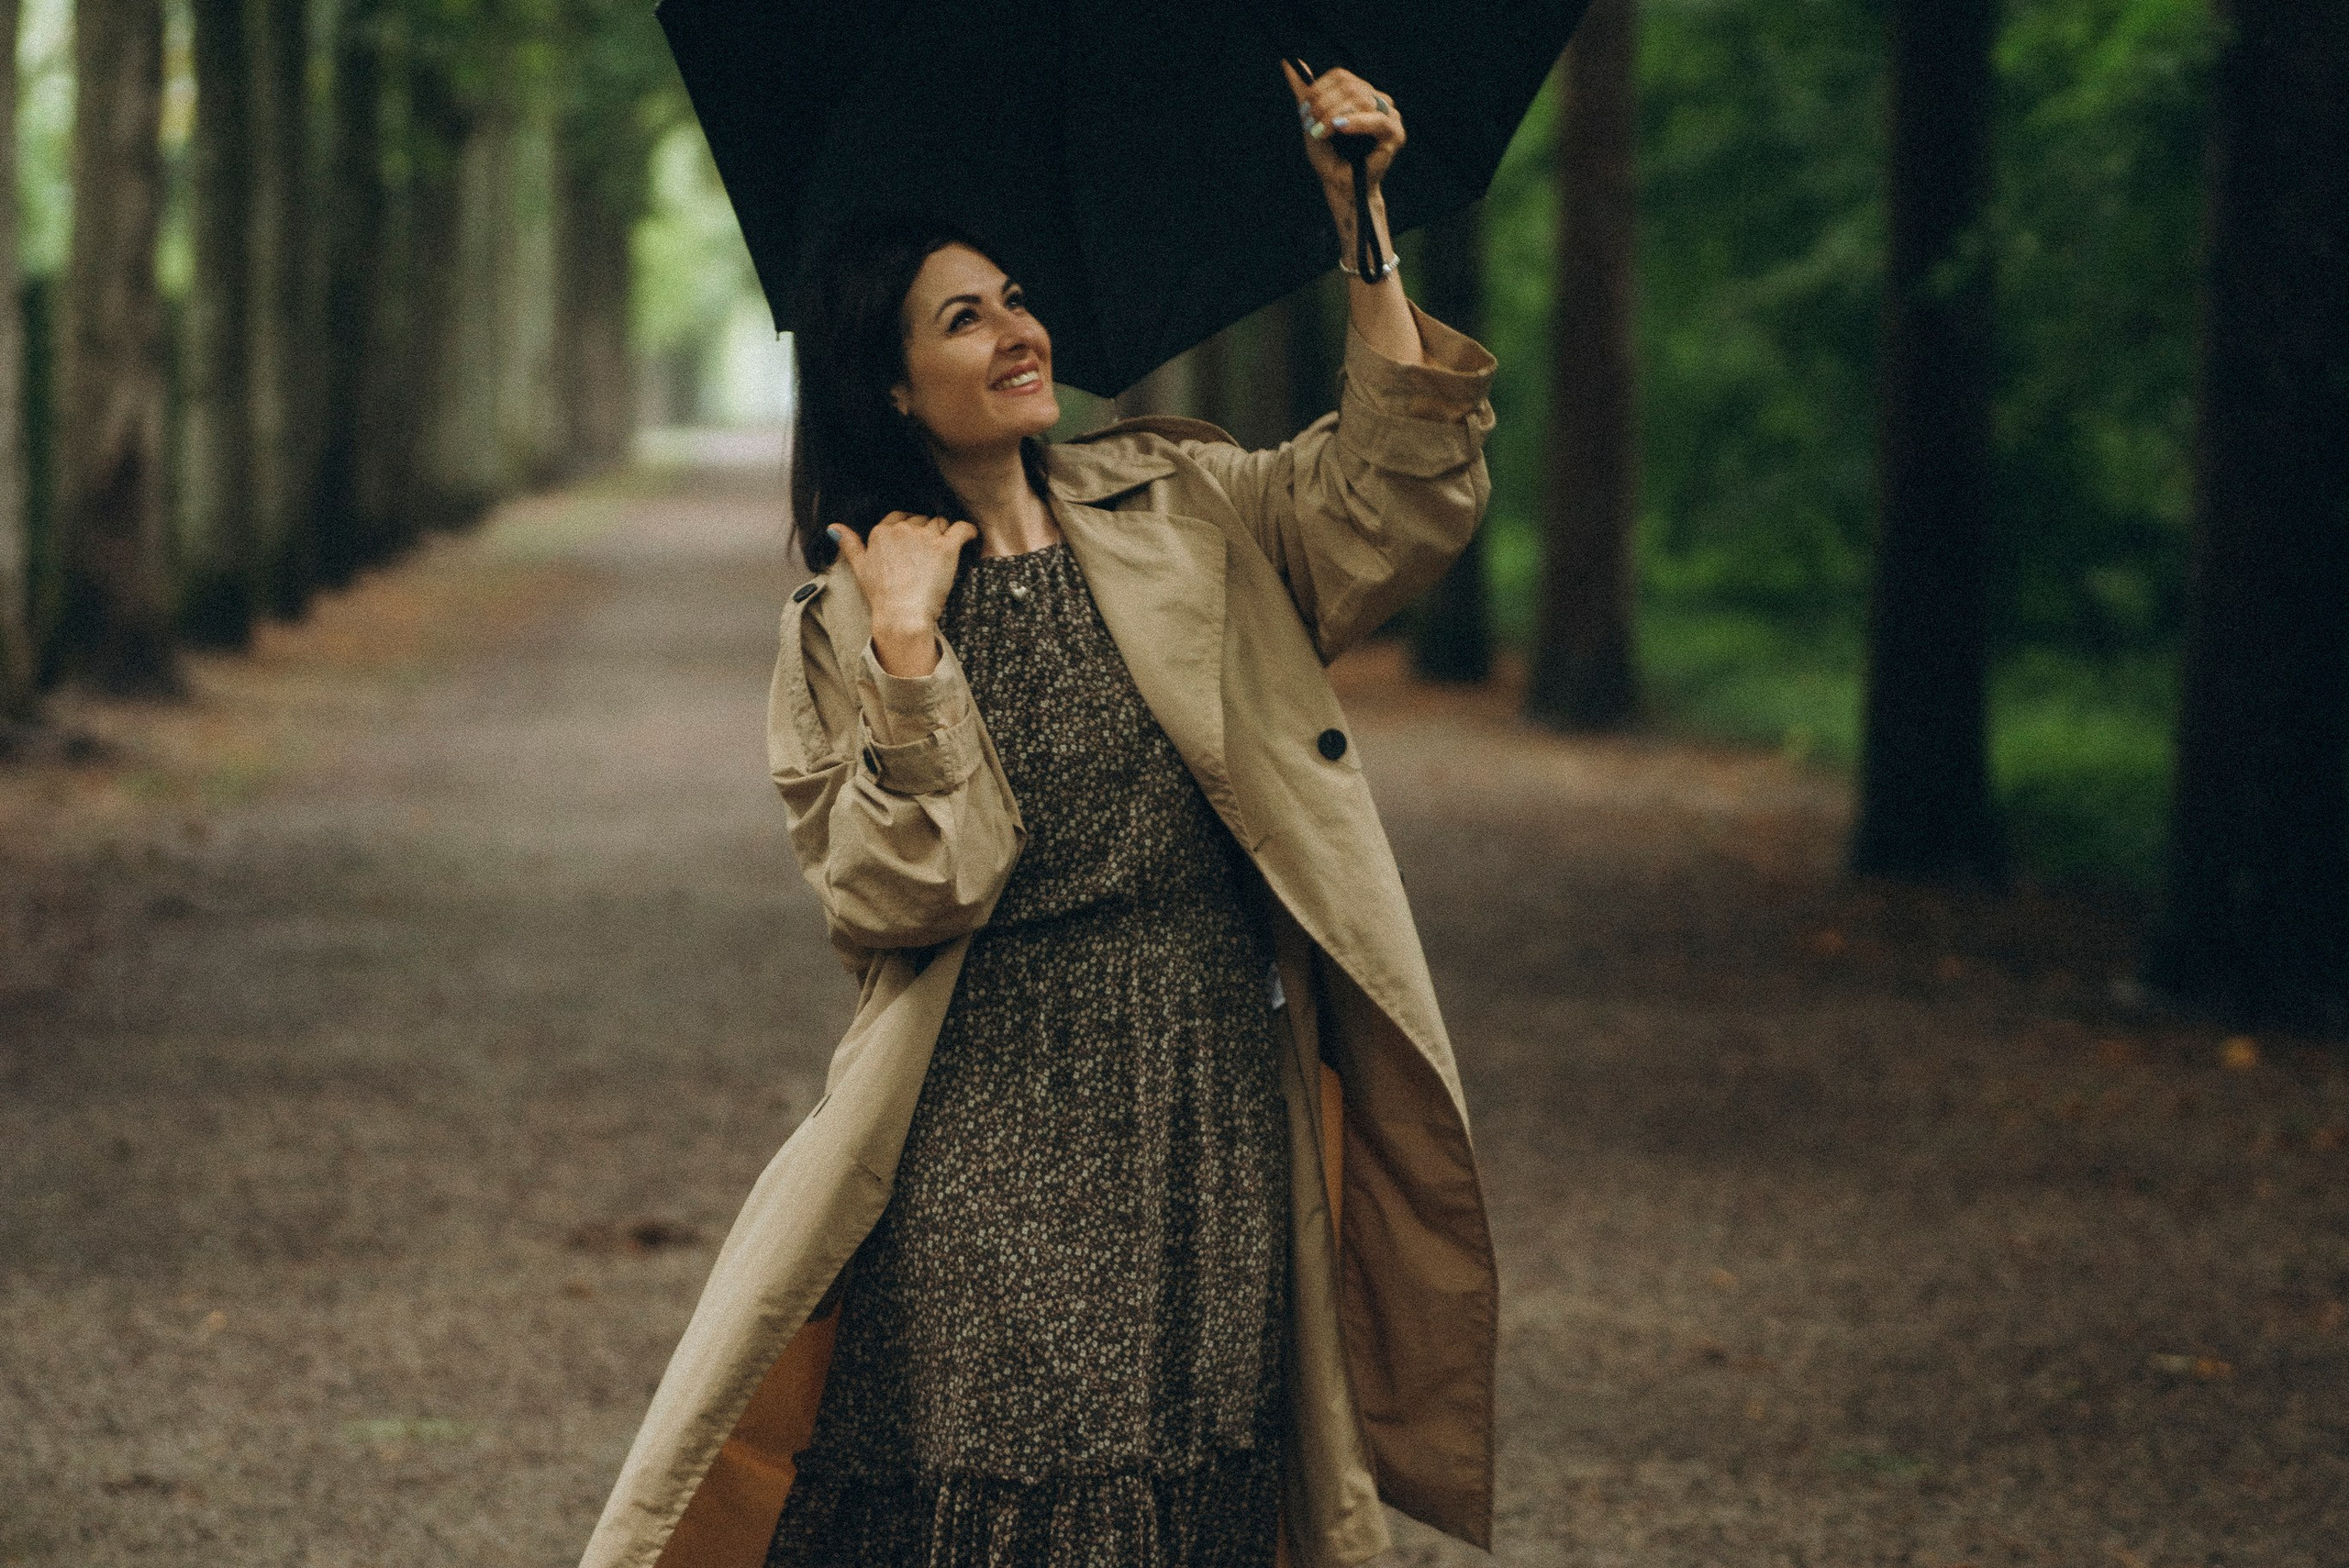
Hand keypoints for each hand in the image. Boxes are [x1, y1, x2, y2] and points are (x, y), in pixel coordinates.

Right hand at [830, 512, 976, 676]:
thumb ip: (849, 544)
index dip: (909, 530)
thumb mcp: (859, 567)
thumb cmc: (881, 595)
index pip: (900, 517)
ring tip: (944, 556)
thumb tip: (833, 528)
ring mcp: (925, 537)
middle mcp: (902, 529)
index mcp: (881, 531)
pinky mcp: (946, 547)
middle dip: (926, 534)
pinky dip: (969, 531)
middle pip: (922, 520)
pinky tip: (970, 537)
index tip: (913, 546)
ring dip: (944, 535)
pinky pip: (962, 528)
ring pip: (941, 523)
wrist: (901, 615)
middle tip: (927, 557)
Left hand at [1279, 61, 1405, 228]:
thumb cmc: (1329, 155)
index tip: (1305, 111)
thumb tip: (1290, 63)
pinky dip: (1356, 122)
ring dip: (1334, 115)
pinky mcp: (1395, 133)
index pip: (1341, 76)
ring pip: (1360, 99)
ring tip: (1323, 133)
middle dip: (1324, 105)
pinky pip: (1377, 120)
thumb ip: (1304, 92)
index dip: (1319, 90)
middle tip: (1312, 124)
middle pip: (1349, 86)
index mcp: (1361, 94)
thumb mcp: (1312, 119)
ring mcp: (1389, 115)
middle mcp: (1378, 100)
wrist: (1338, 184)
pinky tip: (1341, 128)